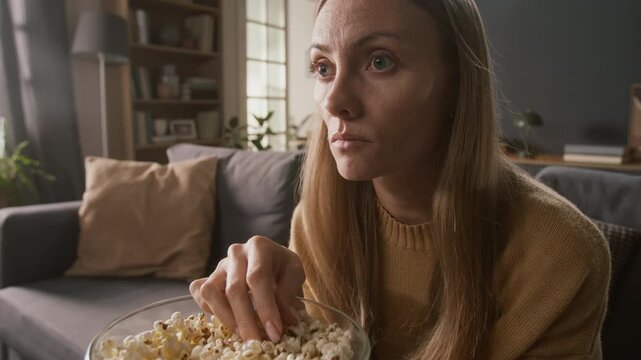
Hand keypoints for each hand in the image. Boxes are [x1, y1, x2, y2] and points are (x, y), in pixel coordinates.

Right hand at [190, 236, 305, 342]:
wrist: (272, 262)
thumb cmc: (283, 268)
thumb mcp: (294, 275)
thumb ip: (289, 294)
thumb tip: (285, 320)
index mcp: (259, 246)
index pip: (257, 277)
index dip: (265, 307)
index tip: (274, 332)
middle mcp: (236, 253)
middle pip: (234, 288)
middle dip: (246, 320)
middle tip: (257, 342)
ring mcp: (219, 266)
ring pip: (211, 292)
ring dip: (227, 319)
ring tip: (244, 336)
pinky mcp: (208, 278)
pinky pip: (201, 295)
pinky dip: (210, 311)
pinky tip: (229, 322)